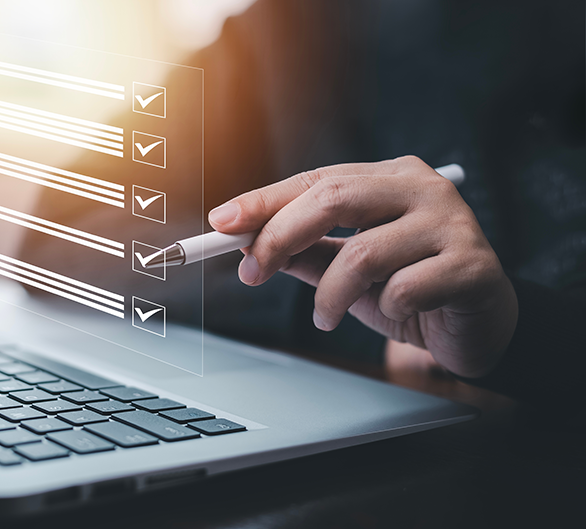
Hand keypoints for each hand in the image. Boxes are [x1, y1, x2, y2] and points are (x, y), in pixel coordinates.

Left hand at [208, 156, 517, 377]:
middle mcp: (422, 187)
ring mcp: (452, 221)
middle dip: (280, 237)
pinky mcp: (474, 264)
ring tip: (326, 317)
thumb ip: (304, 253)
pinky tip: (396, 314)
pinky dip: (385, 310)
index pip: (317, 180)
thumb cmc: (409, 288)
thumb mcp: (346, 271)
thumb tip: (246, 245)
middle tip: (251, 274)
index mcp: (390, 177)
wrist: (477, 326)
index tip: (222, 224)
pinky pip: (405, 289)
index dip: (265, 201)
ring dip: (330, 295)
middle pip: (335, 198)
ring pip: (364, 252)